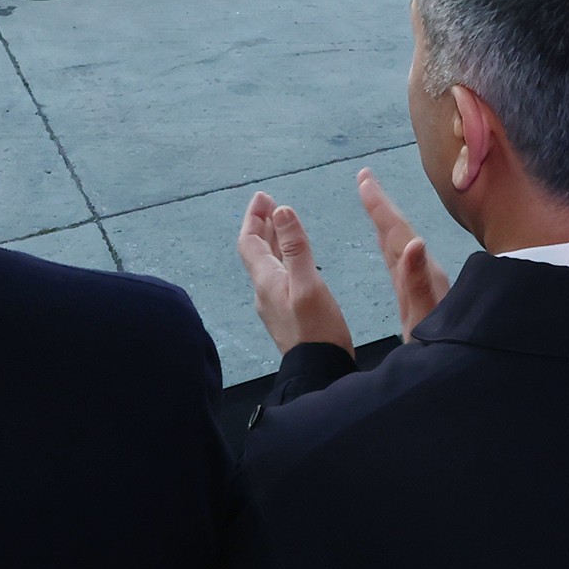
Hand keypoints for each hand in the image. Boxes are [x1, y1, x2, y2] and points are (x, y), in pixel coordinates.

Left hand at [236, 193, 352, 354]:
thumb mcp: (308, 283)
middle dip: (262, 224)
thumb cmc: (316, 329)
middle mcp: (264, 291)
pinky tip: (293, 258)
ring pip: (268, 264)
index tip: (263, 196)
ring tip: (280, 221)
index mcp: (266, 280)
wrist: (318, 372)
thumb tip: (281, 210)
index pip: (250, 241)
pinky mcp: (285, 314)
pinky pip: (278, 276)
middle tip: (270, 202)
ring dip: (272, 240)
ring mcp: (274, 304)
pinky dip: (282, 257)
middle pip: (256, 251)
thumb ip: (295, 248)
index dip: (254, 217)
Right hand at [356, 170, 450, 335]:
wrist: (466, 371)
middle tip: (365, 177)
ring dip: (387, 222)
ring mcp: (427, 286)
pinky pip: (405, 264)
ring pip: (402, 245)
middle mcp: (427, 275)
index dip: (380, 206)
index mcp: (424, 276)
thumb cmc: (445, 351)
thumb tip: (414, 242)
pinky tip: (394, 245)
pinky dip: (394, 247)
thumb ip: (419, 283)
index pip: (398, 233)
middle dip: (381, 206)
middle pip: (400, 232)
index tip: (364, 179)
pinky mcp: (425, 299)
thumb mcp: (426, 320)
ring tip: (372, 201)